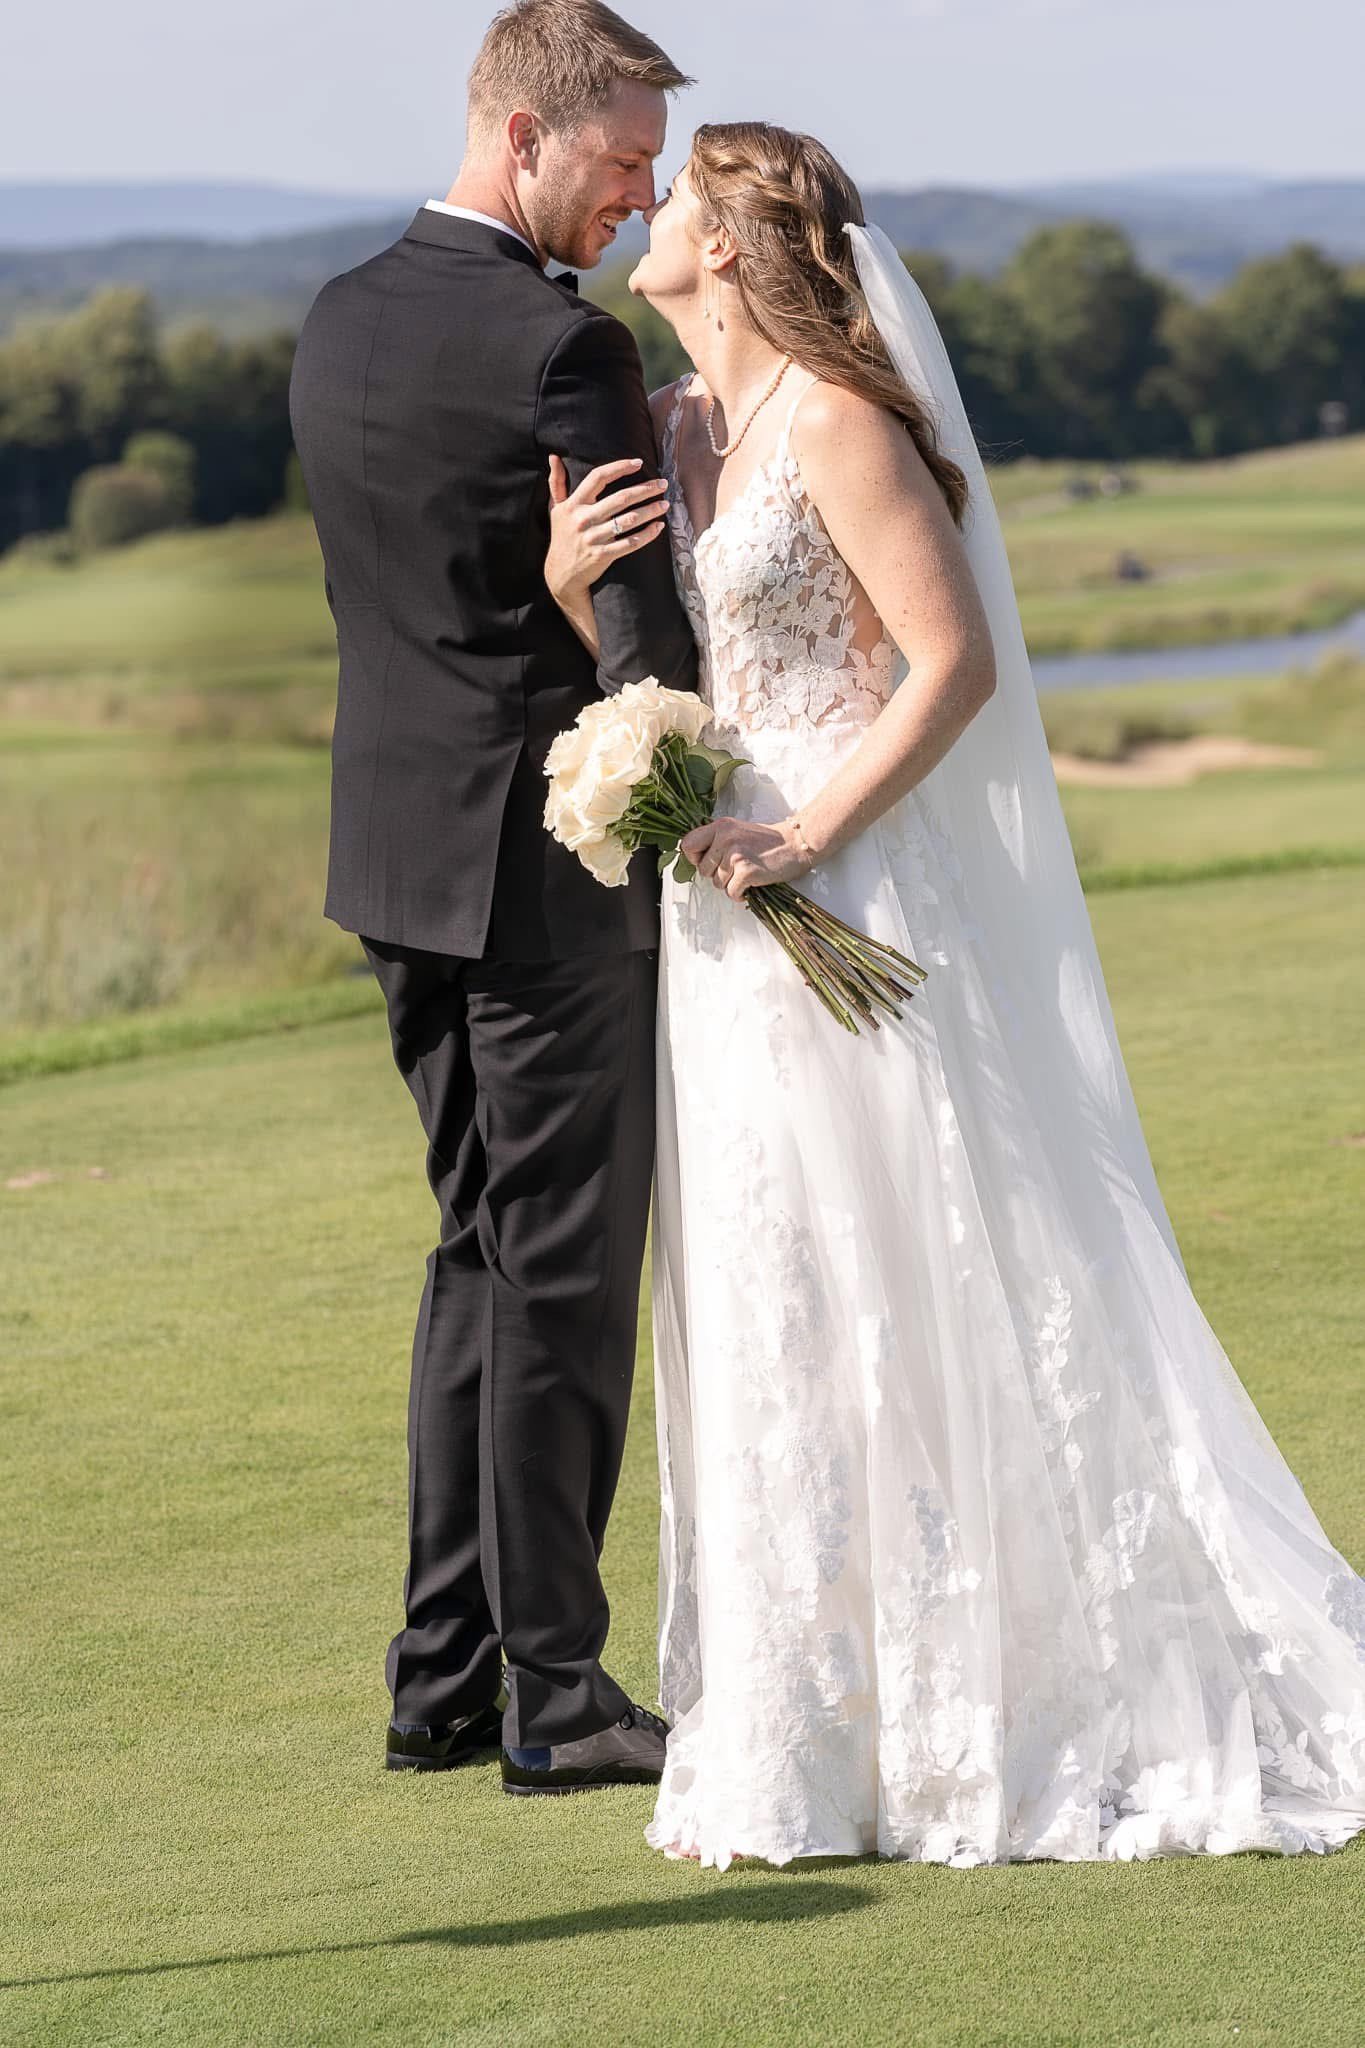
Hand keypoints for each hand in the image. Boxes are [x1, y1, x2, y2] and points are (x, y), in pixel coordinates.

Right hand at [546, 455, 669, 603]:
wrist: (560, 575)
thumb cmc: (561, 537)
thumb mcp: (556, 509)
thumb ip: (556, 482)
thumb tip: (554, 456)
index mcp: (574, 504)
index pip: (598, 477)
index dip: (619, 467)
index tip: (638, 463)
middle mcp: (583, 519)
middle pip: (620, 498)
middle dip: (645, 489)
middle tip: (663, 483)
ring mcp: (594, 539)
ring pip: (629, 520)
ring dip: (650, 511)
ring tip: (664, 504)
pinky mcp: (603, 556)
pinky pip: (630, 544)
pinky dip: (647, 535)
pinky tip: (659, 527)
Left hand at [679, 816, 814, 898]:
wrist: (797, 843)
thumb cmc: (769, 841)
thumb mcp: (737, 831)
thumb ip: (717, 841)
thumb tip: (700, 861)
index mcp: (720, 826)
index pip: (687, 844)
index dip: (695, 858)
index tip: (709, 862)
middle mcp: (725, 838)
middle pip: (703, 870)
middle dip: (717, 875)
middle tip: (735, 870)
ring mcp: (735, 855)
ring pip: (717, 884)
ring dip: (730, 884)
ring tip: (747, 874)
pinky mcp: (746, 871)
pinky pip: (731, 893)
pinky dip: (740, 894)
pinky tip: (750, 885)